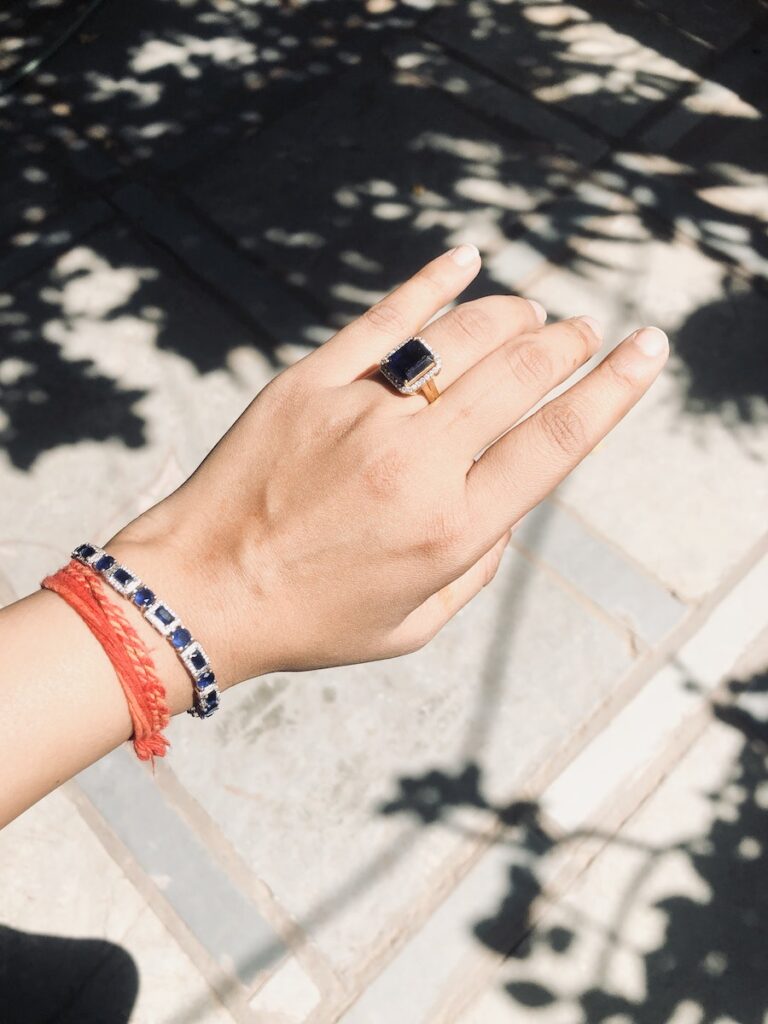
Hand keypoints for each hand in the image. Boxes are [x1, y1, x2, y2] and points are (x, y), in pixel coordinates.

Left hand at [109, 245, 667, 692]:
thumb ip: (479, 565)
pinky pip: (383, 318)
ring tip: (532, 314)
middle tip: (583, 331)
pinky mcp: (309, 383)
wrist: (199, 592)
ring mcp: (360, 415)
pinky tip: (466, 257)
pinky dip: (432, 282)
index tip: (648, 350)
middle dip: (569, 343)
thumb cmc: (311, 619)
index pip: (559, 439)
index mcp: (453, 530)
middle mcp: (417, 464)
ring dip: (514, 315)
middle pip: (522, 374)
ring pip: (463, 336)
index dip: (616, 388)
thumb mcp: (415, 624)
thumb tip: (507, 501)